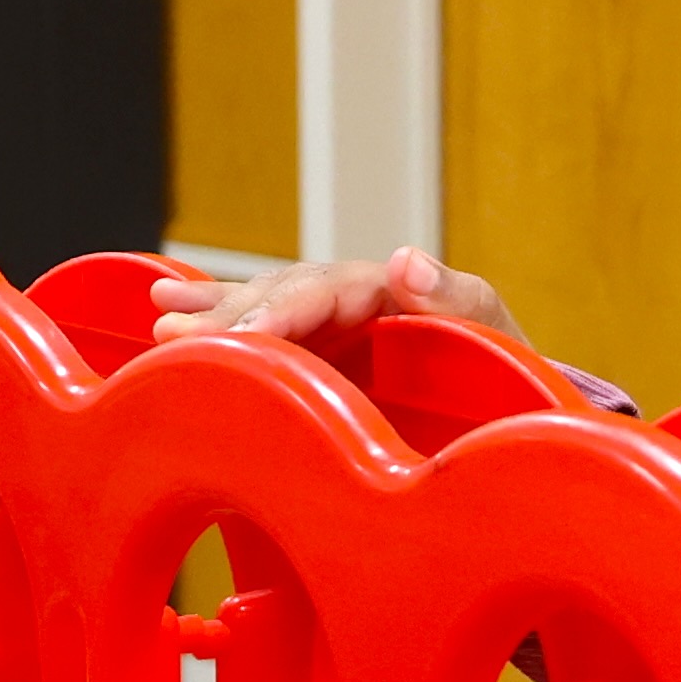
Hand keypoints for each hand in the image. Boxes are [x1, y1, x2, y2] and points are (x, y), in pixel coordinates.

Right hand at [151, 244, 529, 362]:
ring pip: (264, 310)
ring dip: (212, 316)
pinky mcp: (320, 354)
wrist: (517, 422)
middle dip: (230, 316)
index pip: (329, 290)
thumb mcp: (502, 342)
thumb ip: (460, 299)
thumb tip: (403, 259)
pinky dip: (216, 317)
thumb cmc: (517, 389)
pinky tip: (163, 308)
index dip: (284, 309)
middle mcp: (357, 301)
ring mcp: (335, 326)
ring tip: (163, 324)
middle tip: (175, 340)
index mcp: (395, 294)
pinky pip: (262, 331)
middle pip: (283, 296)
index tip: (248, 333)